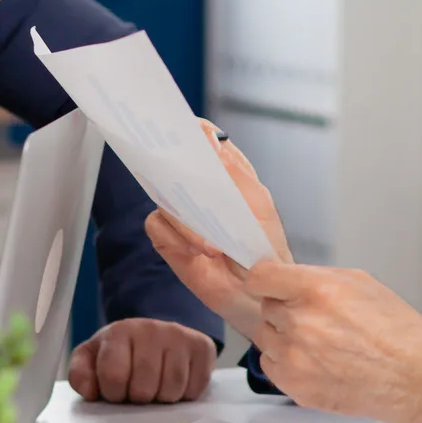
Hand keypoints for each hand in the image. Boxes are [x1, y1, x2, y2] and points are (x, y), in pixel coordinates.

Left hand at [69, 319, 216, 403]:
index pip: (114, 376)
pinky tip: (176, 383)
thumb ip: (80, 374)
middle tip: (137, 390)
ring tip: (155, 387)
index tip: (116, 390)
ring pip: (172, 390)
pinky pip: (195, 388)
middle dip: (138, 398)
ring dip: (162, 399)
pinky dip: (185, 395)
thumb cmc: (120, 354)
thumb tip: (91, 391)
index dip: (113, 393)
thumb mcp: (91, 359)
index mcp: (119, 332)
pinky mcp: (203, 346)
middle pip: (144, 388)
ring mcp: (180, 336)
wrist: (154, 335)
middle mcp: (151, 328)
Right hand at [143, 122, 292, 342]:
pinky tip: (198, 252)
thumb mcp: (258, 206)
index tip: (188, 129)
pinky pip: (158, 225)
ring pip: (163, 197)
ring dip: (187, 220)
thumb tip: (213, 141)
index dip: (191, 129)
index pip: (201, 138)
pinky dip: (177, 238)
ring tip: (212, 243)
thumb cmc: (264, 247)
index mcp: (224, 171)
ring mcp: (180, 211)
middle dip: (171, 163)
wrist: (257, 293)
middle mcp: (198, 186)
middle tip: (180, 171)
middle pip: (171, 160)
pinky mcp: (168, 237)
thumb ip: (236, 173)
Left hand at [245, 260, 421, 422]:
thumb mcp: (359, 282)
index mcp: (316, 290)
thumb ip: (315, 278)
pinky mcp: (295, 386)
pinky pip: (271, 365)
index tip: (269, 283)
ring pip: (265, 337)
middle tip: (313, 318)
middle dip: (285, 309)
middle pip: (266, 307)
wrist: (414, 377)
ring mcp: (295, 358)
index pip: (260, 277)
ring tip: (318, 342)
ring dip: (283, 336)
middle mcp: (300, 323)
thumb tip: (286, 278)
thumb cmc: (395, 330)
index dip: (265, 279)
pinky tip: (315, 362)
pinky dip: (286, 363)